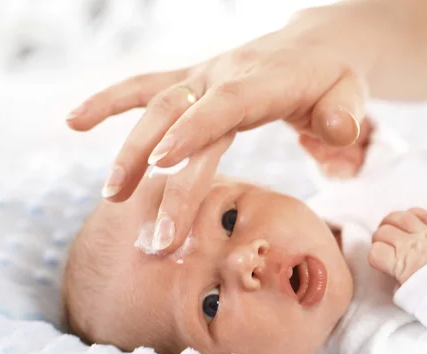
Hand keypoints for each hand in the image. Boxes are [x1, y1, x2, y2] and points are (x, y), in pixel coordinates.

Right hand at [66, 14, 369, 252]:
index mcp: (265, 81)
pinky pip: (146, 87)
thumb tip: (339, 131)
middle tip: (154, 234)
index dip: (191, 132)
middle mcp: (225, 75)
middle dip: (163, 175)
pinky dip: (110, 102)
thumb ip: (345, 114)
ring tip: (111, 195)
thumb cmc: (334, 78)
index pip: (224, 106)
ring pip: (155, 105)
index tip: (159, 166)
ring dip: (128, 148)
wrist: (315, 46)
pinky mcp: (192, 80)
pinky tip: (75, 120)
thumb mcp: (351, 94)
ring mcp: (204, 75)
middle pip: (183, 119)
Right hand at [368, 208, 426, 284]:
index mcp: (401, 265)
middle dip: (380, 238)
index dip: (375, 255)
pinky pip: (419, 212)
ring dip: (391, 222)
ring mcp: (425, 233)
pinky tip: (410, 221)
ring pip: (398, 217)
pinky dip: (411, 214)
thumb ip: (398, 280)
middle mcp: (411, 245)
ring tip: (393, 229)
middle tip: (385, 245)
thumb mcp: (412, 295)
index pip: (375, 252)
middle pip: (383, 231)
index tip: (380, 260)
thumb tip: (391, 271)